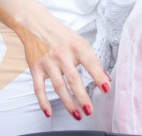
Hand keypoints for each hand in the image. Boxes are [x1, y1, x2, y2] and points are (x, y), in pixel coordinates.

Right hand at [0, 6, 108, 120]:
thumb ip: (93, 60)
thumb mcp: (80, 43)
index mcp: (77, 47)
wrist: (37, 25)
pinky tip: (49, 113)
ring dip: (68, 103)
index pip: (91, 63)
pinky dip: (43, 102)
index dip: (99, 76)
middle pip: (74, 79)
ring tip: (77, 115)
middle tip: (89, 110)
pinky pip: (39, 88)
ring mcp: (48, 62)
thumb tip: (106, 78)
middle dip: (82, 97)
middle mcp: (62, 55)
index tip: (106, 89)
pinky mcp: (36, 68)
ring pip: (59, 86)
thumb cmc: (62, 36)